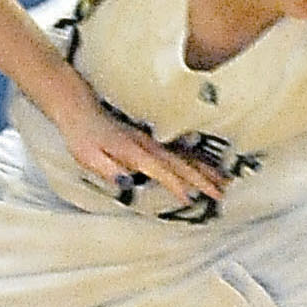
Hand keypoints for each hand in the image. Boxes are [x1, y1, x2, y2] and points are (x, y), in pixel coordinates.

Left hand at [50, 96, 229, 208]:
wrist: (80, 108)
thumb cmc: (83, 136)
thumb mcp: (88, 156)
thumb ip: (109, 169)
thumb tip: (125, 183)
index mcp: (135, 151)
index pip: (161, 170)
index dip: (177, 185)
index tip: (192, 199)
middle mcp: (149, 145)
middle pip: (182, 163)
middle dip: (204, 178)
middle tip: (223, 193)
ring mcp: (153, 140)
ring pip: (186, 156)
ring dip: (206, 169)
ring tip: (226, 181)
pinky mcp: (152, 139)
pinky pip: (180, 150)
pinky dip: (197, 159)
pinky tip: (208, 166)